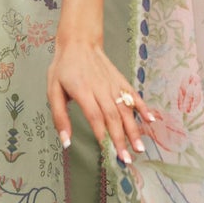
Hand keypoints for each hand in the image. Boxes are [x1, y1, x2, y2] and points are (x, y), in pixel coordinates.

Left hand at [47, 36, 158, 162]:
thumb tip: (66, 141)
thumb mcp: (52, 90)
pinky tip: (151, 120)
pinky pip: (134, 95)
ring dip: (133, 130)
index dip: (103, 135)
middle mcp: (101, 89)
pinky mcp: (120, 81)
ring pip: (125, 109)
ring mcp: (113, 84)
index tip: (108, 153)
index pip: (95, 116)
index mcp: (83, 91)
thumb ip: (59, 116)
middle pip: (113, 117)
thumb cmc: (63, 69)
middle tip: (127, 160)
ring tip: (140, 148)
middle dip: (120, 140)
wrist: (79, 42)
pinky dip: (143, 107)